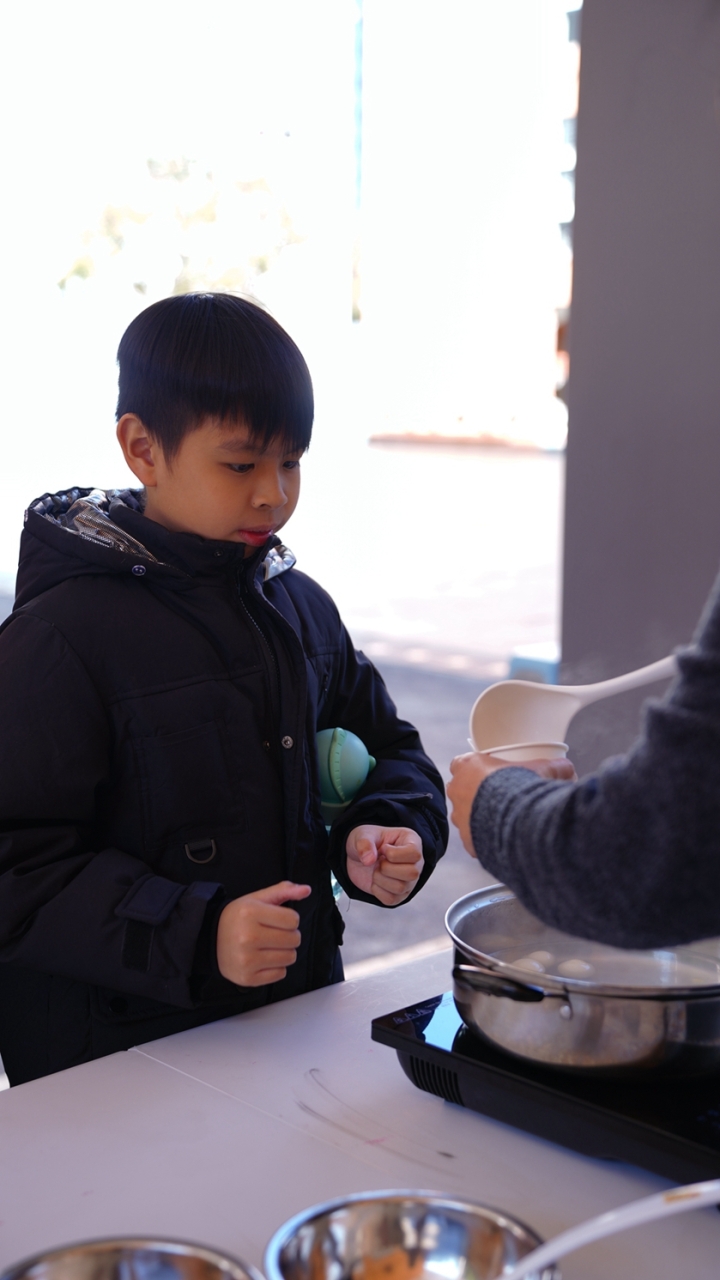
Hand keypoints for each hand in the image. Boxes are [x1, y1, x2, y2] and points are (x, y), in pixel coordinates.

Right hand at [216, 880, 310, 986]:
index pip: (293, 920)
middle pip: (294, 939)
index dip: (289, 919)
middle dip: (289, 935)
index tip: (277, 920)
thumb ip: (284, 891)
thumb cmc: (238, 918)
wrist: (210, 940)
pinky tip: (263, 959)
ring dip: (284, 952)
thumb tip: (307, 889)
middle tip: (273, 933)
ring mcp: (247, 960)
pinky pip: (280, 974)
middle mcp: (247, 937)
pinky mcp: (248, 978)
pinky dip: (276, 967)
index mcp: (250, 913)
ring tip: (269, 946)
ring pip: (290, 958)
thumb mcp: (257, 899)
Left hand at [345, 825, 423, 905]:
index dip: (394, 854)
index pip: (415, 853)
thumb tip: (369, 860)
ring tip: (376, 870)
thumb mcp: (362, 835)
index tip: (383, 848)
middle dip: (387, 868)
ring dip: (380, 879)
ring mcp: (409, 881)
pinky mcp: (399, 895)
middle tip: (378, 862)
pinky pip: (391, 900)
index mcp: (412, 842)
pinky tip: (375, 881)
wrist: (357, 858)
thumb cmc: (367, 842)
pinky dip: (378, 891)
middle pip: (412, 873)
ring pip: (401, 888)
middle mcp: (415, 863)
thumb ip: (364, 843)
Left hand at [447, 751, 576, 856]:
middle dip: (476, 793)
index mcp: (467, 766)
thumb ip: (555, 767)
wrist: (520, 821)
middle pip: (461, 790)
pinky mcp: (467, 841)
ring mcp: (460, 817)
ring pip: (466, 816)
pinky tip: (502, 839)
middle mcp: (457, 791)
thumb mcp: (545, 769)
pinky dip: (485, 839)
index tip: (489, 773)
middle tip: (499, 797)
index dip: (475, 768)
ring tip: (503, 820)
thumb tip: (568, 769)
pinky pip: (474, 840)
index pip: (461, 763)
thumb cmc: (524, 789)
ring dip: (480, 817)